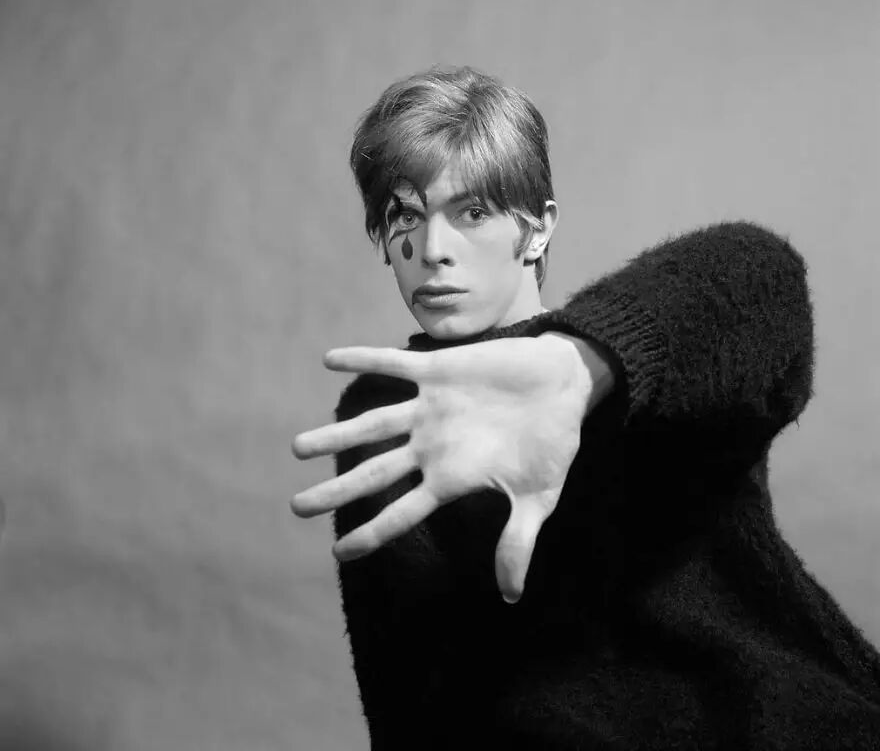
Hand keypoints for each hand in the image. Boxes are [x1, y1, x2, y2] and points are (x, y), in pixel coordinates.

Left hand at [291, 333, 611, 602]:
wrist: (562, 386)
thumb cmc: (552, 443)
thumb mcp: (538, 497)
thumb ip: (518, 542)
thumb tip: (511, 597)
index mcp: (450, 478)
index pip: (402, 513)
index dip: (371, 534)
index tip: (338, 553)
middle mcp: (431, 445)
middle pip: (374, 472)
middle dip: (336, 488)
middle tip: (296, 507)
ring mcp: (431, 408)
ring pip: (373, 424)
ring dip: (336, 434)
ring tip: (298, 449)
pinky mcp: (438, 370)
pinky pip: (392, 364)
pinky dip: (363, 359)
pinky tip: (328, 359)